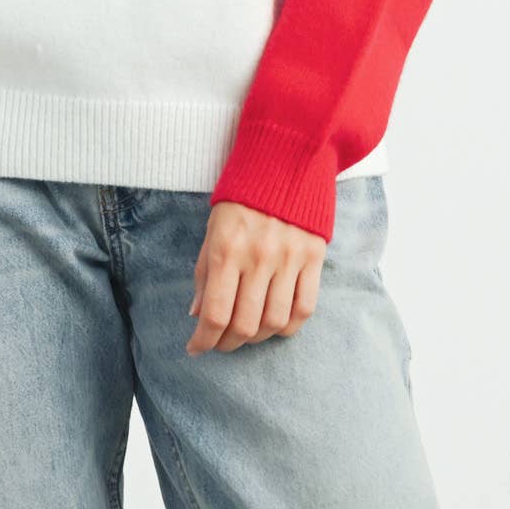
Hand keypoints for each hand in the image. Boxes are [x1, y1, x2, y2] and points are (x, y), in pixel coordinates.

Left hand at [187, 202, 325, 353]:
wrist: (285, 160)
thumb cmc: (240, 199)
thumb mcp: (212, 231)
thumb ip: (204, 273)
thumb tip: (197, 315)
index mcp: (226, 249)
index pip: (215, 313)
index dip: (203, 340)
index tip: (196, 348)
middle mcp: (258, 257)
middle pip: (244, 324)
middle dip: (227, 343)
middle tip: (220, 343)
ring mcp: (290, 259)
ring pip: (274, 322)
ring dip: (257, 338)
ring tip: (246, 334)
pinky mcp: (314, 257)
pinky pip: (305, 308)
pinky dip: (288, 327)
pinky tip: (275, 325)